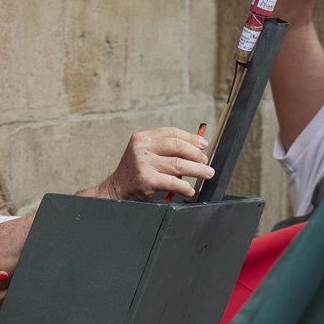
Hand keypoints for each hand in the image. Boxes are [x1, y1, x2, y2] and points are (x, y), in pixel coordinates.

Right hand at [96, 127, 214, 200]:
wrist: (116, 190)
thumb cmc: (134, 173)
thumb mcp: (144, 153)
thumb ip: (163, 149)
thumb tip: (195, 148)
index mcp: (142, 138)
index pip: (171, 133)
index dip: (191, 138)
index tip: (203, 145)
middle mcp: (142, 148)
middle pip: (178, 147)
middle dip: (196, 154)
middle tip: (205, 162)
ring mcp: (143, 163)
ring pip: (179, 165)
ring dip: (197, 170)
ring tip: (207, 173)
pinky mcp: (147, 179)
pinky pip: (174, 182)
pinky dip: (185, 187)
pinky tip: (189, 190)